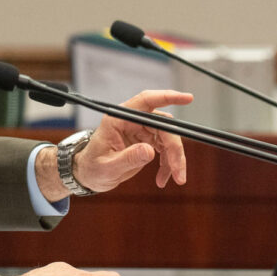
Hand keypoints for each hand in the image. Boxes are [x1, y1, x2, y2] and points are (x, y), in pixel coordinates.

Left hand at [75, 89, 191, 192]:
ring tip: (175, 179)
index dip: (167, 97)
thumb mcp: (107, 167)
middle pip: (163, 126)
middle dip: (175, 149)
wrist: (89, 175)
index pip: (146, 101)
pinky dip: (168, 164)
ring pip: (168, 138)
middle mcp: (131, 120)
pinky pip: (165, 149)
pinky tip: (162, 179)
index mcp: (118, 119)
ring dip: (175, 159)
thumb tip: (149, 151)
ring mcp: (140, 130)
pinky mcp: (146, 141)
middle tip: (180, 172)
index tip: (187, 98)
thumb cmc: (92, 168)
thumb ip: (128, 158)